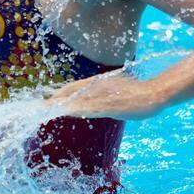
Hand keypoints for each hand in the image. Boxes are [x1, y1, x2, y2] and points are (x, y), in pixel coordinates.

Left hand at [47, 69, 165, 119]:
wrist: (155, 93)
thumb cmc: (138, 92)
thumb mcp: (118, 88)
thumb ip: (104, 93)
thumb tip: (94, 101)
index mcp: (98, 82)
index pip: (72, 88)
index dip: (59, 94)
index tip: (46, 100)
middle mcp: (97, 86)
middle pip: (70, 93)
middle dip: (54, 100)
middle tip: (39, 106)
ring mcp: (102, 95)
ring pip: (75, 100)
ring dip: (59, 105)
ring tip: (44, 110)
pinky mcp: (109, 105)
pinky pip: (87, 107)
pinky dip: (74, 109)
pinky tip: (65, 111)